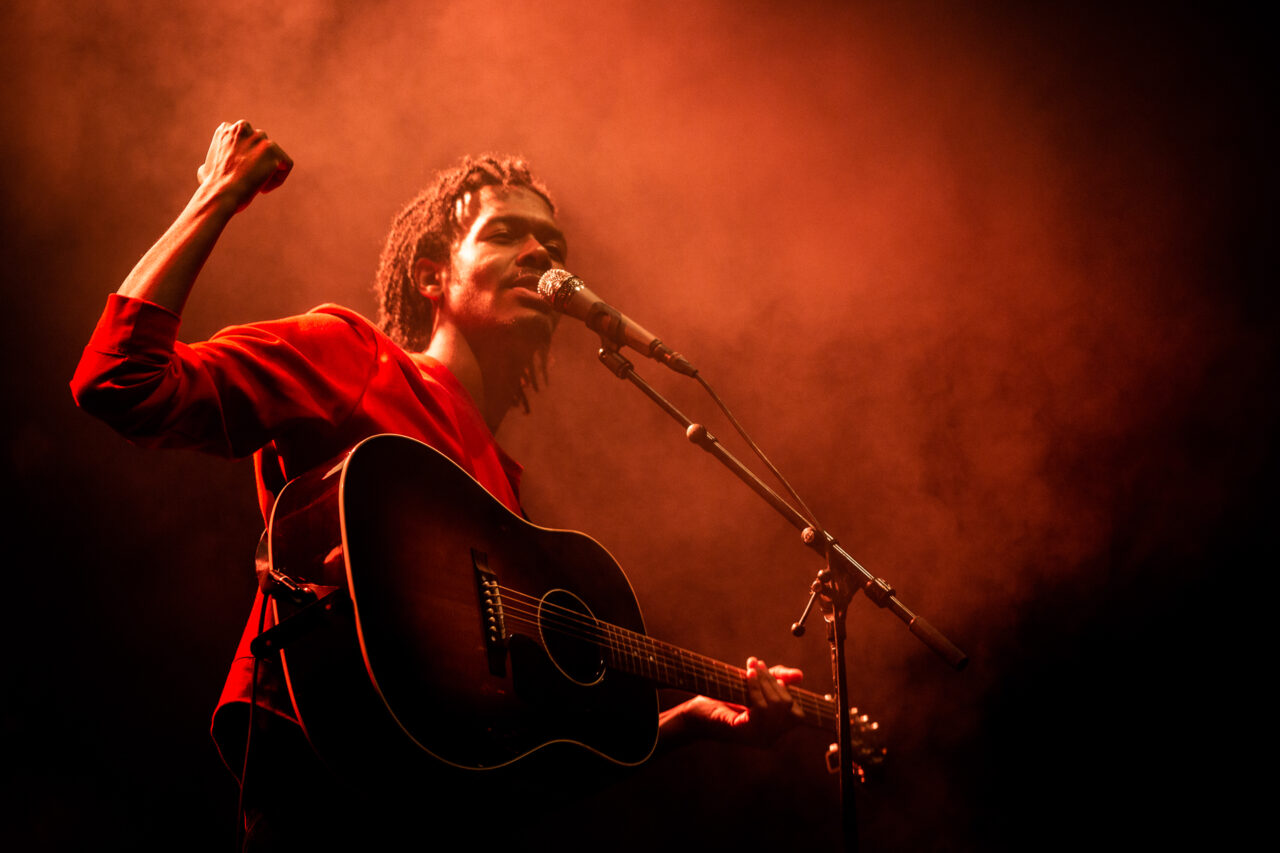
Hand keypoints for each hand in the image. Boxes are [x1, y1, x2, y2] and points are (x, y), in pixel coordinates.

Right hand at [196, 120, 291, 211]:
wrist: (221, 192)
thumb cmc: (212, 187)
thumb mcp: (205, 170)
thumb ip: (214, 161)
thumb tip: (209, 167)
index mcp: (226, 129)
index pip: (245, 140)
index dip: (245, 159)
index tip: (240, 174)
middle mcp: (242, 128)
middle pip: (261, 145)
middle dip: (258, 162)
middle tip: (250, 180)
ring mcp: (258, 137)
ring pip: (273, 154)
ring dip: (268, 170)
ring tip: (257, 185)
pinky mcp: (272, 150)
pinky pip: (286, 164)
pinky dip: (279, 178)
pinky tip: (264, 188)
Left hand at [659, 657, 804, 747]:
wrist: (693, 715)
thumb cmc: (723, 701)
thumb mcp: (753, 688)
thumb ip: (776, 680)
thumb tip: (800, 676)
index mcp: (774, 732)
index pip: (797, 715)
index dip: (789, 692)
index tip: (775, 673)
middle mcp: (769, 739)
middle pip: (787, 707)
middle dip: (772, 680)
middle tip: (757, 664)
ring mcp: (756, 737)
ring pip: (775, 707)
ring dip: (763, 681)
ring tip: (751, 667)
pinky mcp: (742, 731)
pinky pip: (758, 709)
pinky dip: (754, 688)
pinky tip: (746, 676)